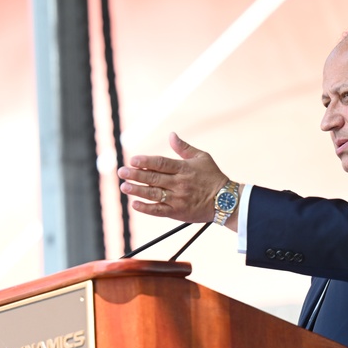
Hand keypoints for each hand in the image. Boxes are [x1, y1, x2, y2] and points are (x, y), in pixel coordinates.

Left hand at [117, 132, 231, 224]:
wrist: (225, 201)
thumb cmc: (213, 177)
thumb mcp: (202, 157)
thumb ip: (184, 148)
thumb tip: (171, 135)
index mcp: (184, 168)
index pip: (161, 163)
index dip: (146, 161)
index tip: (133, 160)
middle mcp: (179, 183)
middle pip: (154, 178)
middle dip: (136, 175)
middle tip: (121, 172)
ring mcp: (178, 199)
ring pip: (154, 194)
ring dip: (137, 190)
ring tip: (124, 187)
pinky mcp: (178, 212)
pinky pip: (159, 211)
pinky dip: (146, 208)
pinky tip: (135, 204)